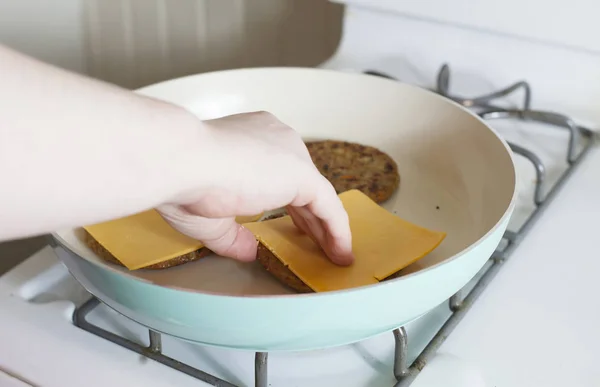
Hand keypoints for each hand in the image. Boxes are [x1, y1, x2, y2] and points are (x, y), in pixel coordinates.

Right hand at [157, 111, 353, 265]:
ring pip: (319, 196)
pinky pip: (329, 207)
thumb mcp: (209, 215)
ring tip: (336, 254)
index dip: (288, 203)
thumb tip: (250, 251)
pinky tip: (340, 253)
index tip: (292, 227)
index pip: (278, 173)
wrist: (180, 161)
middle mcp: (274, 139)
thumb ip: (233, 234)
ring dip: (328, 228)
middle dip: (311, 218)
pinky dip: (337, 231)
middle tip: (317, 244)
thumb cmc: (182, 180)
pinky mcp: (301, 173)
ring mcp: (290, 154)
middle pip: (303, 185)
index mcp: (249, 139)